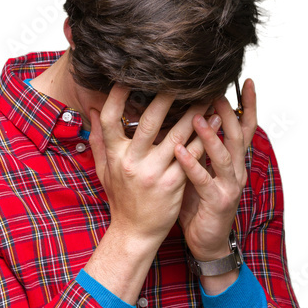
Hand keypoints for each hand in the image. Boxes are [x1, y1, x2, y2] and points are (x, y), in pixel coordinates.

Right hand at [88, 86, 217, 246]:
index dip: (117, 94)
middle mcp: (132, 162)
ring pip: (175, 135)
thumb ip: (100, 140)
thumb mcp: (104, 170)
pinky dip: (203, 136)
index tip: (129, 74)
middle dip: (164, 97)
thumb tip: (93, 110)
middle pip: (147, 122)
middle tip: (178, 76)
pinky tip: (214, 121)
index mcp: (115, 155)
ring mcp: (153, 173)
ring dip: (192, 112)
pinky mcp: (172, 184)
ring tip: (205, 93)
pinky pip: (190, 155)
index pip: (111, 117)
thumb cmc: (121, 200)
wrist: (135, 233)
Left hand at [174, 79, 257, 258]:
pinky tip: (180, 150)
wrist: (206, 241)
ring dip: (211, 135)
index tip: (243, 81)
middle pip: (238, 135)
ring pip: (225, 155)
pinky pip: (204, 180)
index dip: (246, 105)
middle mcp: (236, 171)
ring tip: (198, 117)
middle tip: (216, 92)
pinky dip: (192, 164)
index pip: (244, 128)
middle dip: (229, 112)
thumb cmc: (199, 204)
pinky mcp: (218, 202)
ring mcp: (230, 186)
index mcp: (233, 161)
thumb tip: (180, 118)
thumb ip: (196, 147)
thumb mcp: (198, 171)